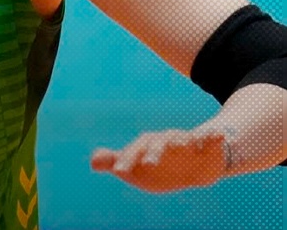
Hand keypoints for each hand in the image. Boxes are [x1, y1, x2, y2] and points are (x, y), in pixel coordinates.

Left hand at [90, 126, 228, 192]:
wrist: (195, 165)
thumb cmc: (161, 166)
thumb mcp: (138, 168)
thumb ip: (117, 162)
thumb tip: (92, 161)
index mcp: (148, 146)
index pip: (134, 151)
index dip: (126, 160)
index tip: (119, 171)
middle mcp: (165, 140)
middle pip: (157, 143)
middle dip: (153, 152)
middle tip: (147, 164)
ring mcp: (187, 141)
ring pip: (182, 139)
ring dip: (183, 140)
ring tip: (183, 146)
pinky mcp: (207, 144)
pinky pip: (211, 138)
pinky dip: (212, 137)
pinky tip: (216, 136)